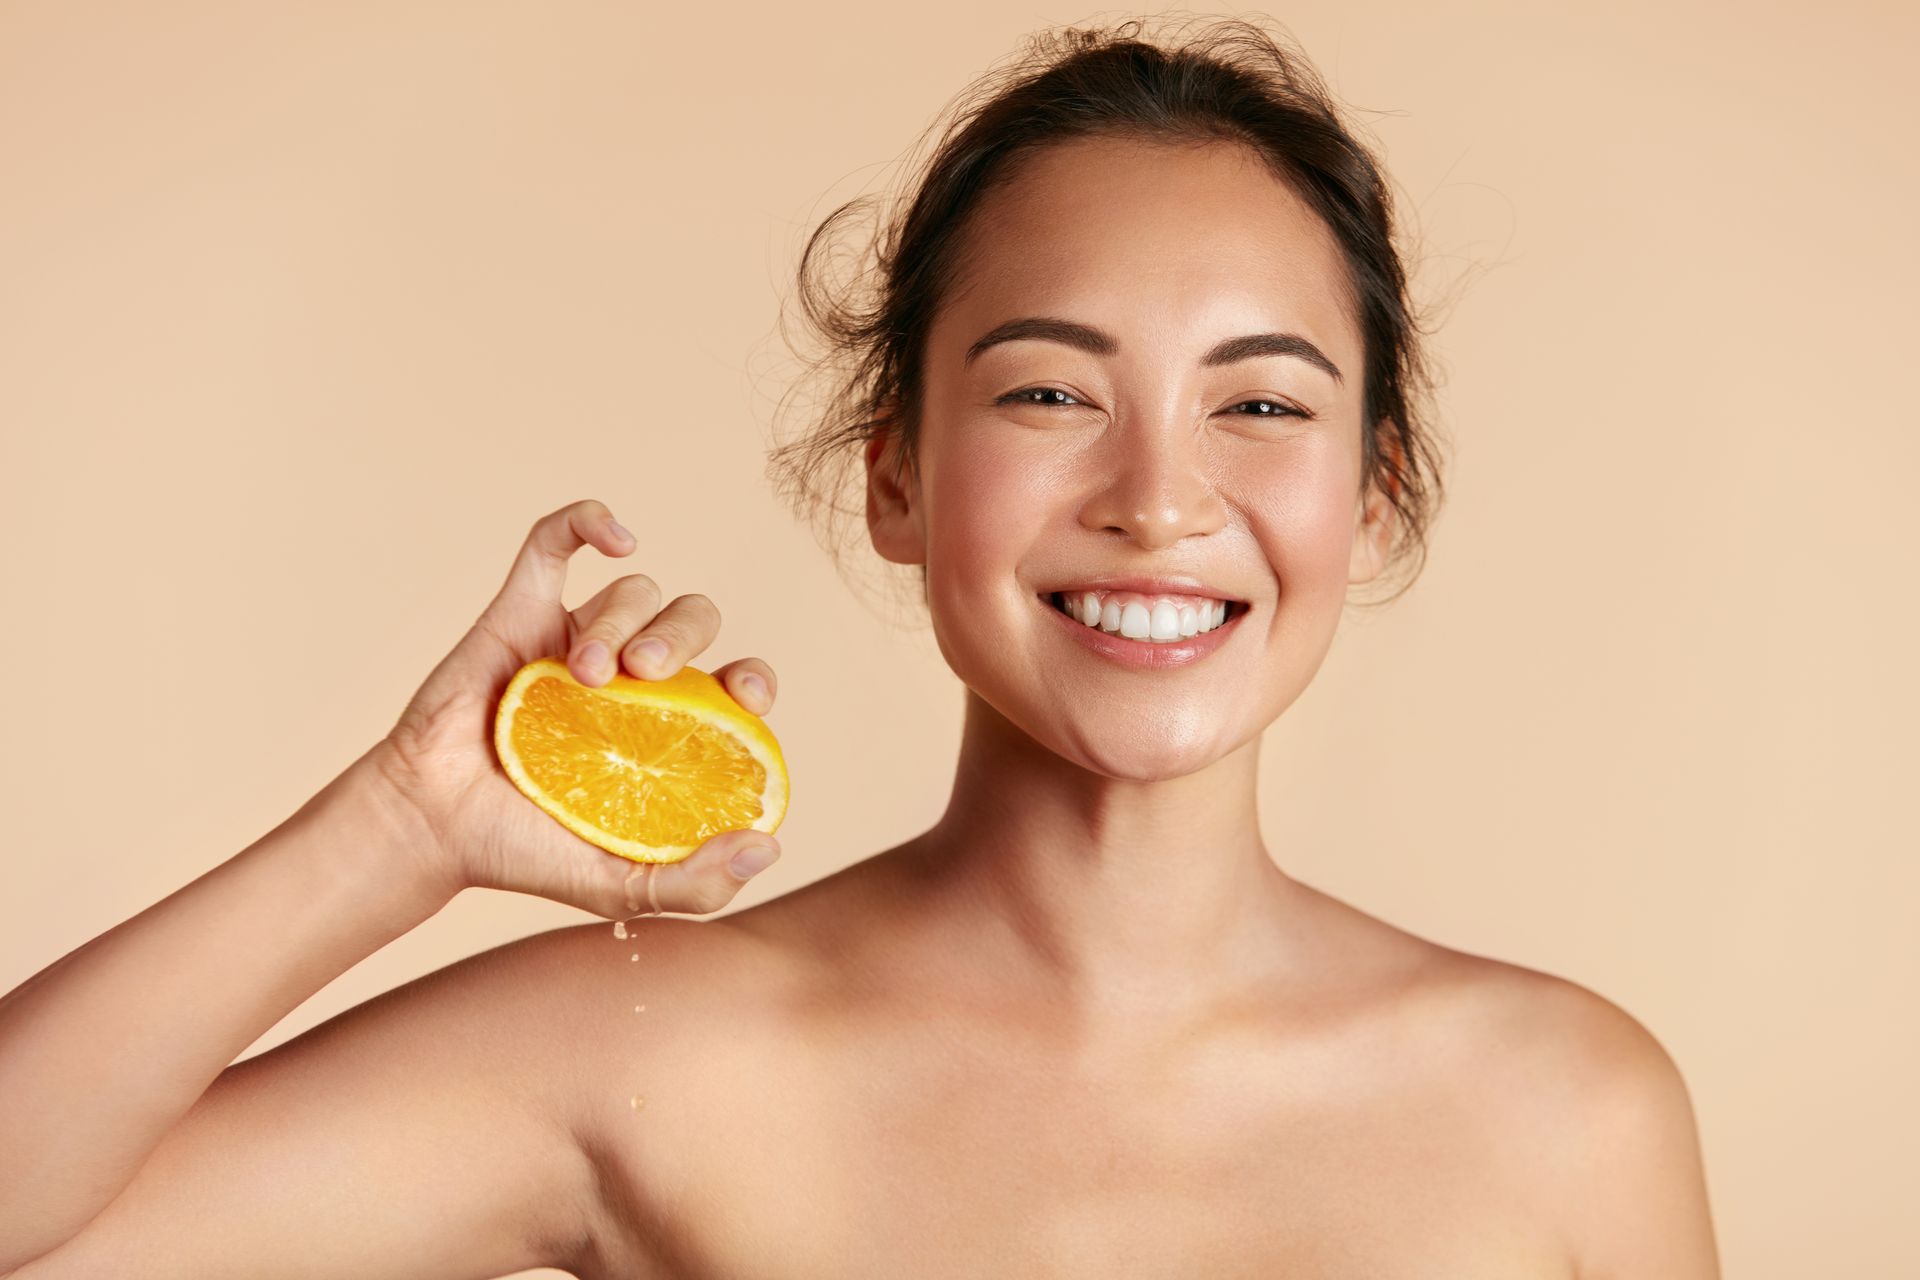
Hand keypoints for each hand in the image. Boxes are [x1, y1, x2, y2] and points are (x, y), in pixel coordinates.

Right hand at [364, 498, 782, 918]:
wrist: (433, 827)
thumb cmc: (527, 852)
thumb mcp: (621, 887)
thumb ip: (697, 884)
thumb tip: (768, 846)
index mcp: (670, 727)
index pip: (737, 682)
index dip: (754, 677)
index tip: (743, 696)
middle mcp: (633, 676)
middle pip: (693, 620)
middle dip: (683, 636)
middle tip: (646, 676)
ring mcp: (577, 638)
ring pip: (634, 590)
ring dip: (624, 618)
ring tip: (583, 674)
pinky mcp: (520, 610)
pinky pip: (555, 541)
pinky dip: (588, 522)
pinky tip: (618, 538)